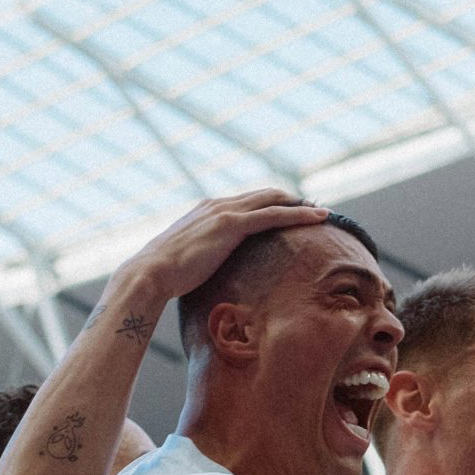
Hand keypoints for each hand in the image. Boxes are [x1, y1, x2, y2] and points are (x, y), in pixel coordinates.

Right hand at [116, 188, 330, 306]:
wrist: (150, 274)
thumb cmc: (166, 277)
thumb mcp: (190, 264)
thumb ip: (205, 261)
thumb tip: (211, 279)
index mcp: (208, 212)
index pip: (247, 203)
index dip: (271, 205)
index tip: (292, 212)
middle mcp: (217, 205)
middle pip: (264, 196)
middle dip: (291, 200)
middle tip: (315, 209)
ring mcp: (224, 212)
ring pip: (272, 201)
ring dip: (300, 205)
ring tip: (324, 212)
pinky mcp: (230, 225)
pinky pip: (272, 215)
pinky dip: (297, 214)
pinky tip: (316, 217)